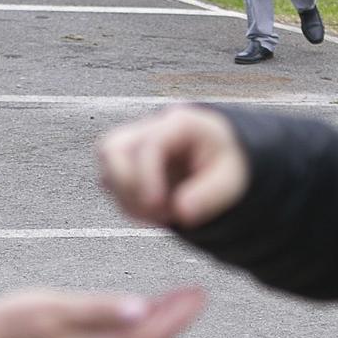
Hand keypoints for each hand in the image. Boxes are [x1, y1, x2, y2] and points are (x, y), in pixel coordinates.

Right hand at [0, 287, 203, 337]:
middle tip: (196, 294)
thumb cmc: (12, 323)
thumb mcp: (57, 309)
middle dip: (176, 320)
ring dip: (160, 324)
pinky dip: (138, 328)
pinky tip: (140, 310)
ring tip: (178, 299)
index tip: (199, 294)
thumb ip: (100, 310)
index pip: (152, 336)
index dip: (179, 316)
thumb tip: (140, 311)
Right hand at [98, 107, 248, 228]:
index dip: (147, 178)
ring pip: (106, 169)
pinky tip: (154, 212)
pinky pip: (110, 185)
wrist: (222, 162)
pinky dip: (128, 204)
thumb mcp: (231, 181)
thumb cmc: (228, 166)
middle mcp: (151, 128)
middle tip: (158, 210)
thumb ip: (210, 196)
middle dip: (127, 186)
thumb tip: (182, 212)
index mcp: (181, 124)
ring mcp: (134, 145)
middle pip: (110, 148)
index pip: (149, 145)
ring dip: (127, 199)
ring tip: (163, 214)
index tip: (160, 207)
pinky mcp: (126, 164)